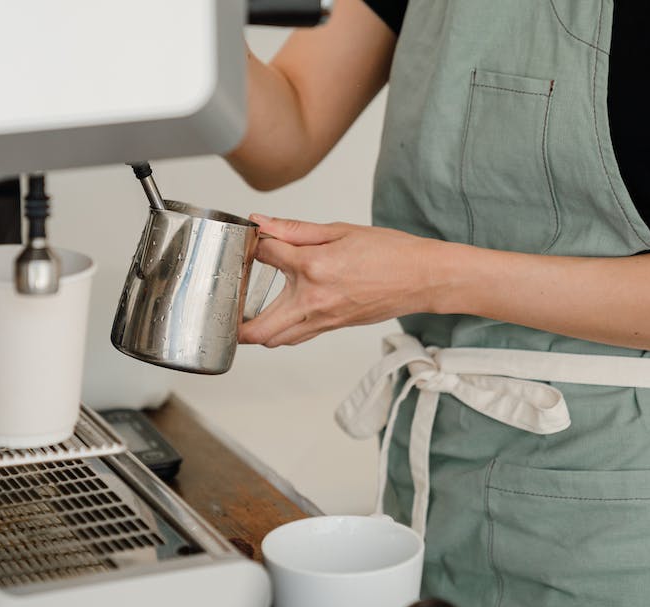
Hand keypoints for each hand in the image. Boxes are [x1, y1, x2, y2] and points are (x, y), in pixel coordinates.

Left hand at [239, 215, 448, 346]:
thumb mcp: (339, 230)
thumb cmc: (390, 253)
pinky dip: (281, 330)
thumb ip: (295, 229)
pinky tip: (277, 314)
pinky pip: (296, 337)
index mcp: (314, 267)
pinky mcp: (331, 328)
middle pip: (257, 329)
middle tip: (226, 301)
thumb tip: (263, 223)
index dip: (254, 244)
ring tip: (246, 310)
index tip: (254, 238)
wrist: (423, 278)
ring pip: (275, 340)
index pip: (265, 255)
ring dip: (256, 330)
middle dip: (235, 319)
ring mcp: (322, 319)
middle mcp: (313, 300)